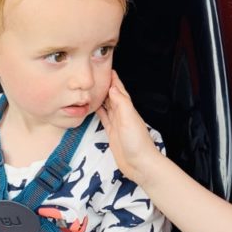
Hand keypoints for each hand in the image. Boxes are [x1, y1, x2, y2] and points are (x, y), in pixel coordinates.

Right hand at [96, 71, 158, 185]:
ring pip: (107, 106)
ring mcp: (117, 123)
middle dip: (105, 85)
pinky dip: (99, 111)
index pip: (119, 90)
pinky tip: (93, 107)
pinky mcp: (112, 133)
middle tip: (94, 75)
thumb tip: (113, 88)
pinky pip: (104, 118)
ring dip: (100, 97)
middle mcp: (122, 114)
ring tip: (91, 88)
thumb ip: (121, 103)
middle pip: (112, 96)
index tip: (105, 67)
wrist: (140, 164)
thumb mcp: (129, 119)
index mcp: (127, 108)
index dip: (113, 79)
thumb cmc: (137, 143)